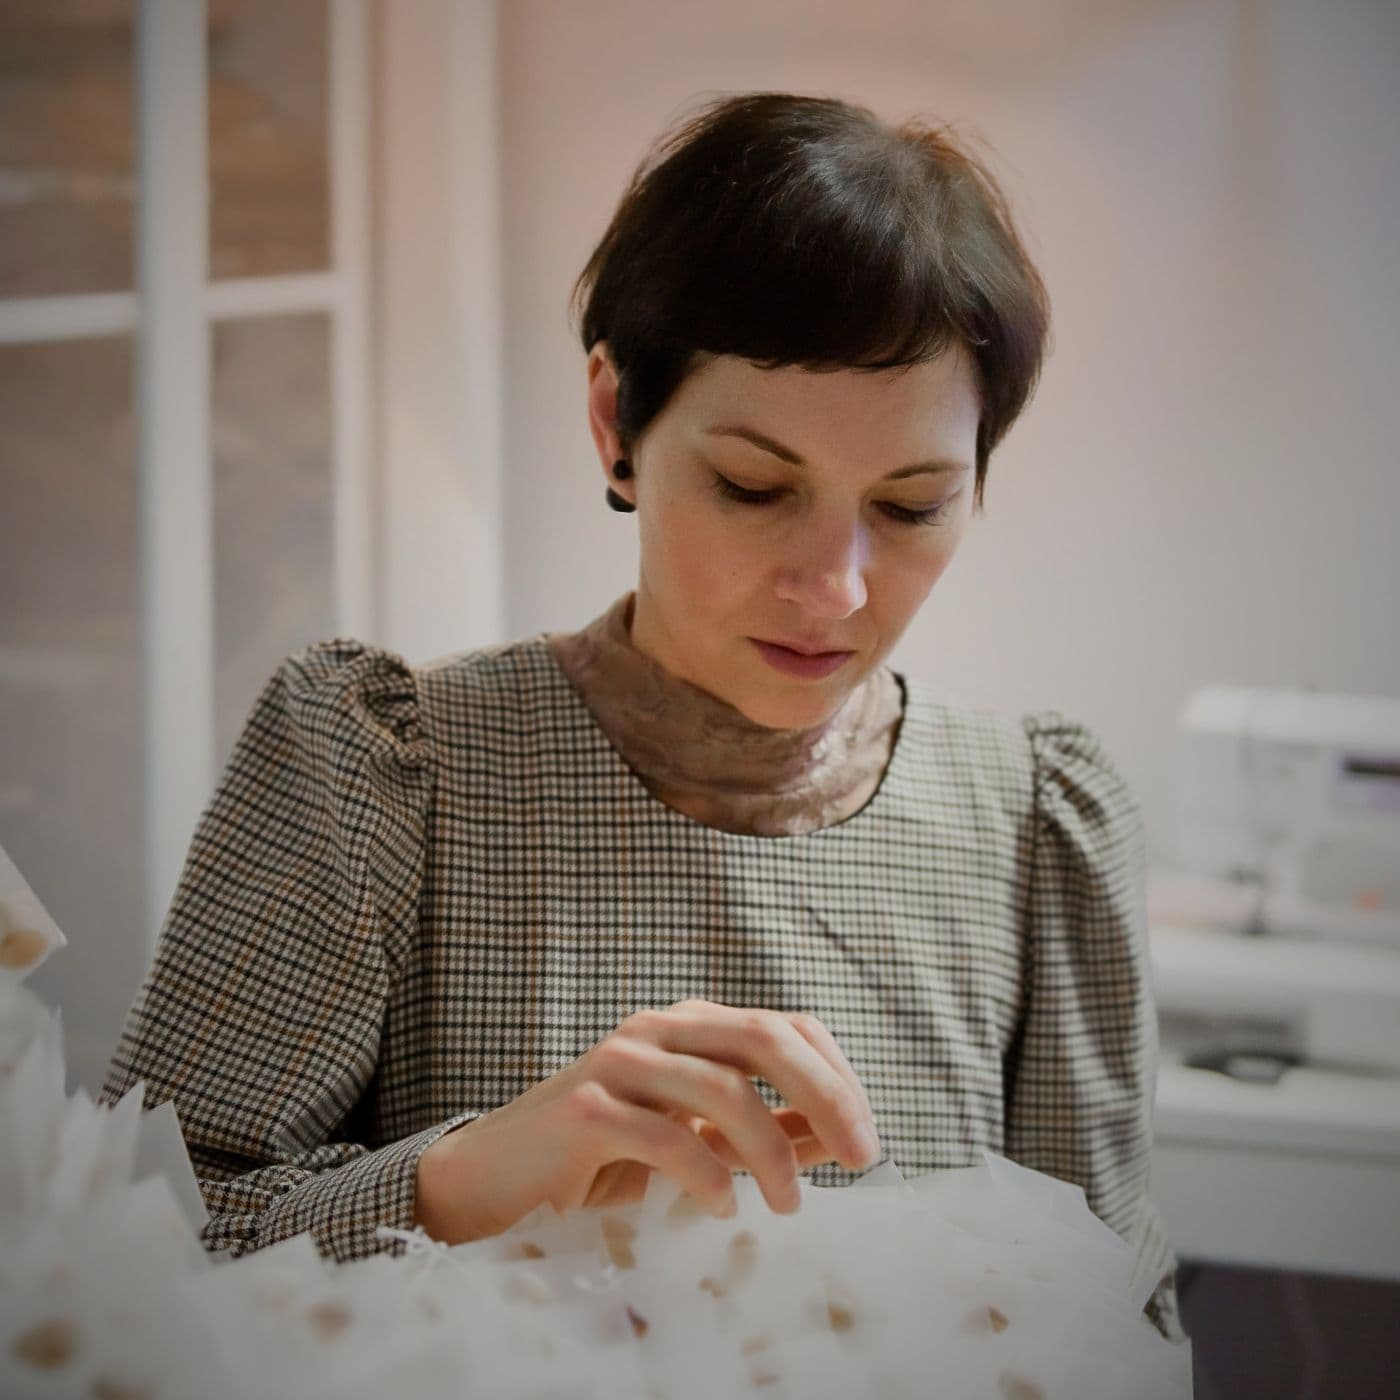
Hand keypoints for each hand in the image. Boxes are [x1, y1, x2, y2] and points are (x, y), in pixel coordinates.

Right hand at [413, 998, 880, 1243]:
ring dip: (771, 1151)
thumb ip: (761, 1131)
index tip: (866, 1137)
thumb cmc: (599, 1158)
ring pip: (722, 1087)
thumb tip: (837, 1136)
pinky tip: (724, 1208)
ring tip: (788, 1204)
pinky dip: (708, 1176)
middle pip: (763, 1038)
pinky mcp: (585, 1108)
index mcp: (690, 1027)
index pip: (785, 1026)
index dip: (836, 1075)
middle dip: (825, 1096)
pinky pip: (666, 1135)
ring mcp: (619, 1063)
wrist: (492, 1179)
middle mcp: (659, 1029)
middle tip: (859, 1158)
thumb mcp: (694, 1140)